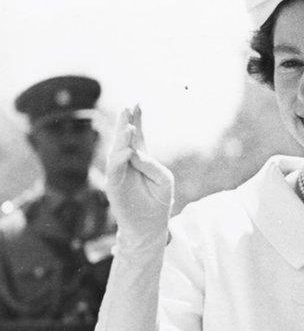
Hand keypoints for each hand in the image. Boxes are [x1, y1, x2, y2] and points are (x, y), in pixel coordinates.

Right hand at [106, 105, 173, 250]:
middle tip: (127, 108)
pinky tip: (127, 150)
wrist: (149, 226)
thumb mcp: (163, 179)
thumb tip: (134, 152)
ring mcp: (119, 175)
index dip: (137, 121)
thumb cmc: (157, 201)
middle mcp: (127, 164)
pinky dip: (121, 159)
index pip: (137, 137)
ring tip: (129, 126)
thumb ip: (151, 164)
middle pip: (124, 140)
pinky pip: (116, 171)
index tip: (137, 104)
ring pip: (117, 153)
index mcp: (140, 159)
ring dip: (122, 139)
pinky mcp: (114, 187)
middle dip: (125, 124)